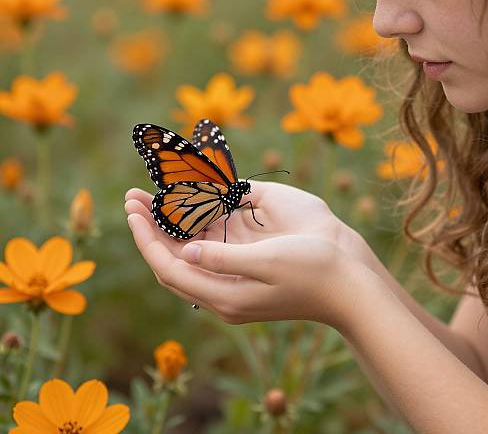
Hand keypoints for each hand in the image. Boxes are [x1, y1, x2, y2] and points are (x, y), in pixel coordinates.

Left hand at [125, 181, 377, 327]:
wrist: (349, 285)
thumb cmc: (314, 271)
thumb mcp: (267, 263)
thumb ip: (222, 259)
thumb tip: (184, 254)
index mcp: (225, 295)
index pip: (168, 268)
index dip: (146, 239)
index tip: (131, 210)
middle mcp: (223, 292)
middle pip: (172, 262)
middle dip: (150, 230)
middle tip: (132, 199)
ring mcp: (234, 284)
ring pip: (188, 257)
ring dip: (169, 229)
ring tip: (152, 200)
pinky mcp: (247, 272)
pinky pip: (209, 252)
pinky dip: (194, 230)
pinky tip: (189, 210)